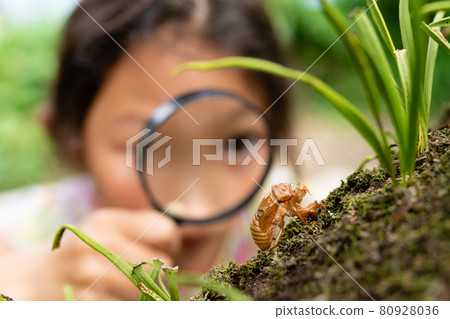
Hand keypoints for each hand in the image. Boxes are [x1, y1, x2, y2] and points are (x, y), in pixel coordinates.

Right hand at [0, 208, 180, 299]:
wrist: (33, 279)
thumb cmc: (80, 251)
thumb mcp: (105, 227)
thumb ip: (143, 226)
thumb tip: (184, 238)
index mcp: (107, 221)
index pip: (166, 231)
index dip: (171, 245)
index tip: (161, 252)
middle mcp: (98, 243)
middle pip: (161, 265)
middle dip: (160, 276)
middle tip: (145, 278)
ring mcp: (90, 275)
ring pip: (148, 291)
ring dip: (145, 295)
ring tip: (125, 289)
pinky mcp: (86, 302)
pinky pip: (128, 308)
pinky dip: (128, 306)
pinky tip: (112, 297)